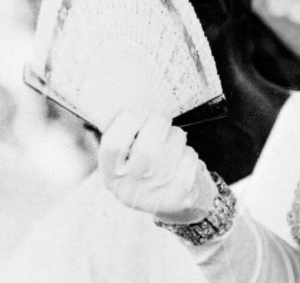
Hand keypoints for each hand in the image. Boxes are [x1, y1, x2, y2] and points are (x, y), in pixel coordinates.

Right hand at [98, 109, 215, 223]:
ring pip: (173, 150)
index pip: (113, 145)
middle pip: (147, 150)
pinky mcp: (176, 198)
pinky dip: (190, 153)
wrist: (171, 201)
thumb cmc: (148, 164)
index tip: (140, 111)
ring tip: (173, 141)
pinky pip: (189, 161)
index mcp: (109, 172)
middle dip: (159, 124)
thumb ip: (126, 130)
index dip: (128, 121)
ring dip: (177, 137)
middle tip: (162, 121)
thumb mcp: (128, 153)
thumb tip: (127, 98)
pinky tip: (183, 158)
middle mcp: (127, 188)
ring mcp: (152, 196)